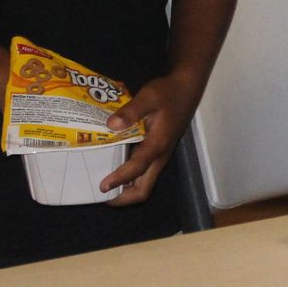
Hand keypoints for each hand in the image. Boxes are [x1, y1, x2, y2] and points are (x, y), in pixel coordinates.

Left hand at [100, 71, 203, 204]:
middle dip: (123, 198)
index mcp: (157, 145)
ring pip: (143, 183)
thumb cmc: (168, 93)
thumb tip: (111, 125)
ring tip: (103, 186)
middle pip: (144, 189)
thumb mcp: (149, 97)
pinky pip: (142, 172)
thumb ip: (131, 111)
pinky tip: (112, 166)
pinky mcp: (157, 150)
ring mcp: (159, 155)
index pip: (137, 169)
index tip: (102, 187)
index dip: (119, 180)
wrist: (186, 88)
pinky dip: (128, 177)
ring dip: (125, 189)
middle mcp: (159, 155)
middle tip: (101, 195)